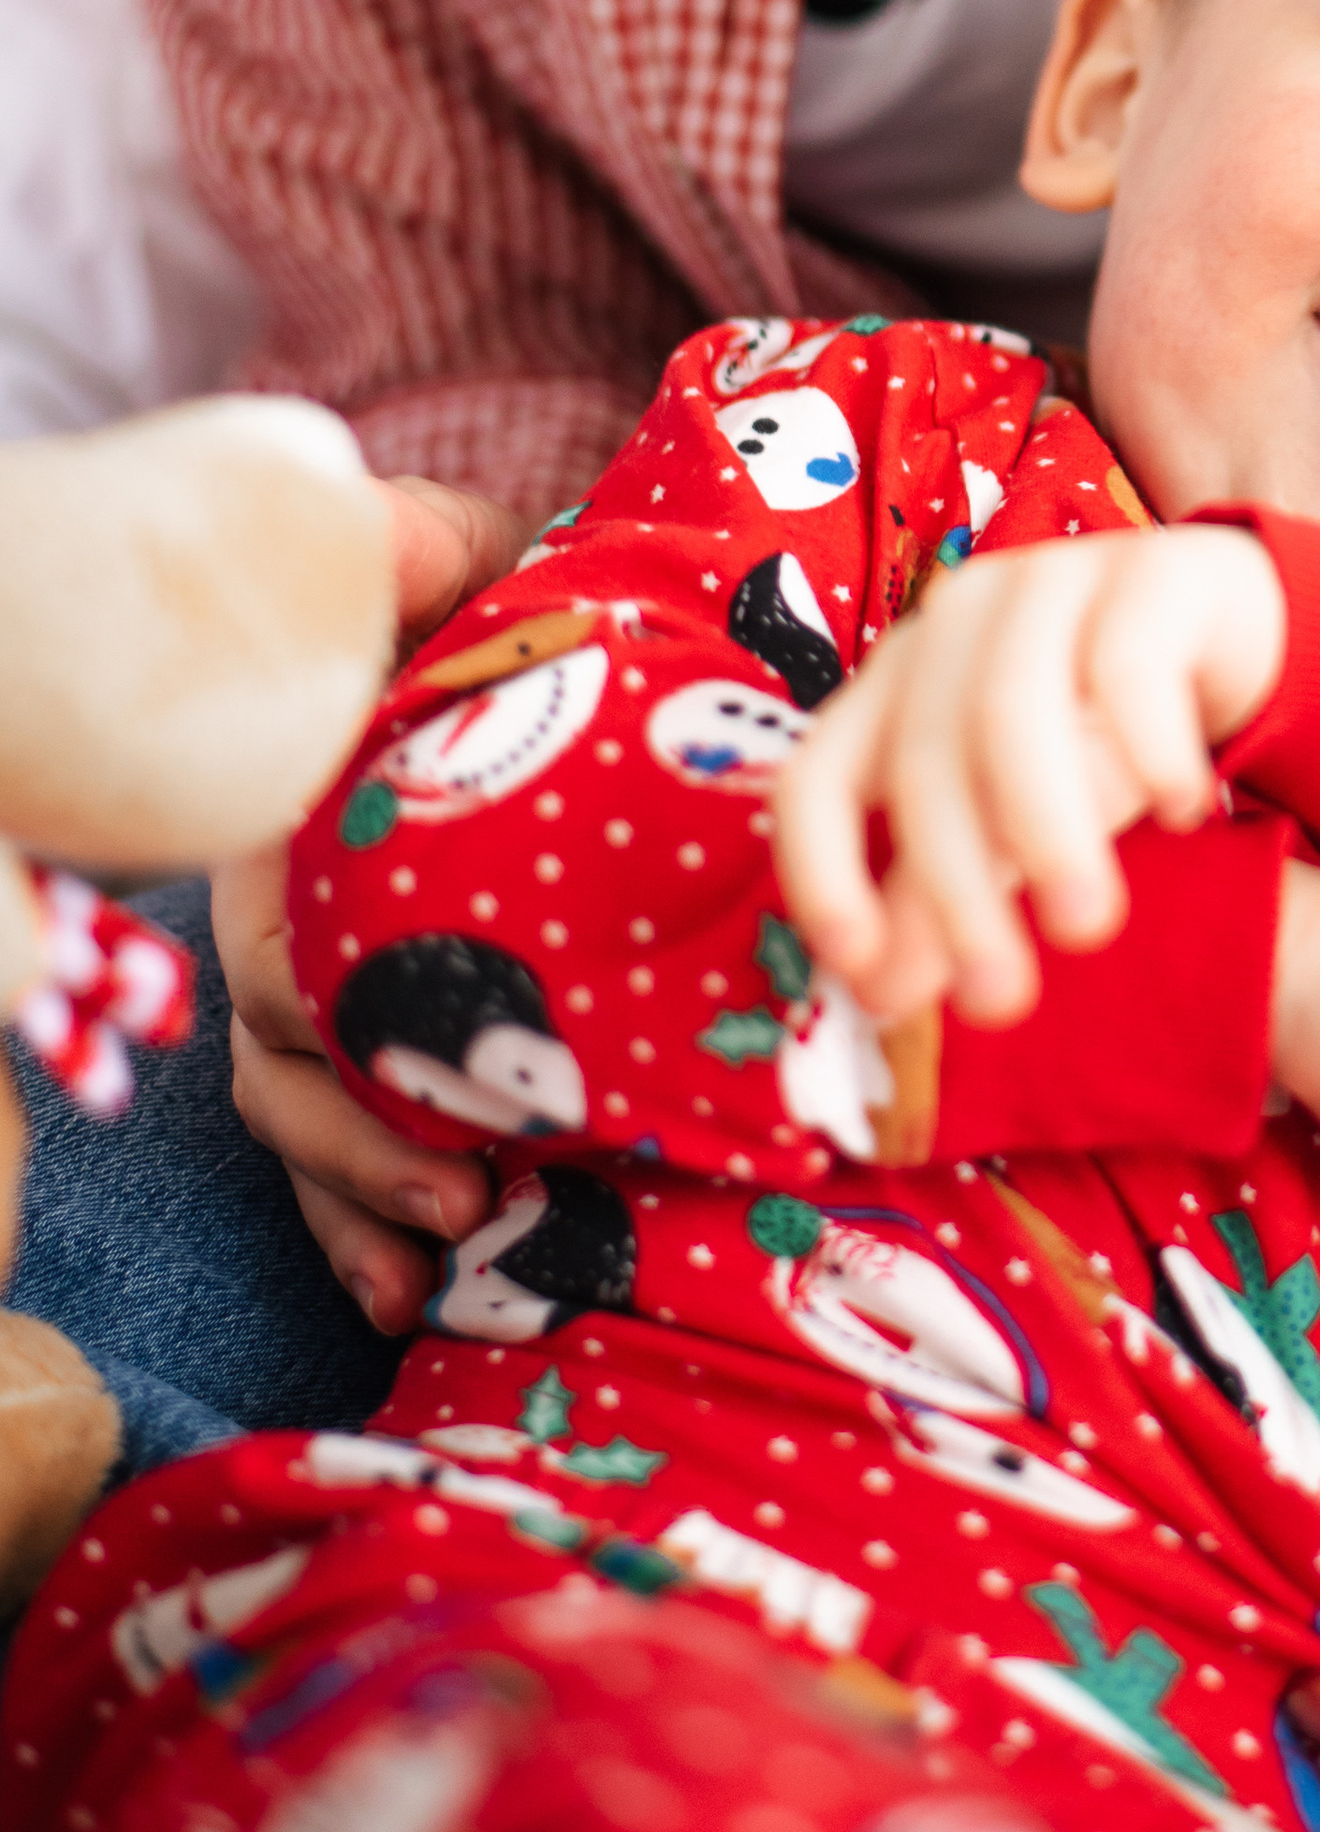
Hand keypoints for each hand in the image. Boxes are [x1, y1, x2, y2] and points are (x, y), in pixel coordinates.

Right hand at [213, 472, 527, 1332]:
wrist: (532, 631)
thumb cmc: (488, 599)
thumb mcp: (453, 558)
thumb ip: (412, 546)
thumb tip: (384, 537)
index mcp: (290, 823)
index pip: (275, 951)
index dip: (326, 1028)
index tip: (416, 1074)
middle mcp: (288, 913)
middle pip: (286, 1062)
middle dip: (361, 1145)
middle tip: (471, 1192)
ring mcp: (330, 983)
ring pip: (305, 1121)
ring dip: (365, 1205)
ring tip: (453, 1261)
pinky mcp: (387, 1035)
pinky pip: (345, 1149)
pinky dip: (370, 1228)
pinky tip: (417, 1295)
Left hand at [772, 525, 1286, 1024]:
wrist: (1225, 627)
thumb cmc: (1099, 735)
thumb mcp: (1016, 826)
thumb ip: (949, 896)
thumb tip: (882, 995)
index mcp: (896, 687)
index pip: (818, 778)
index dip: (822, 875)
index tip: (864, 974)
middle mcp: (954, 624)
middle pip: (923, 761)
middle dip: (950, 891)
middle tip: (1000, 1000)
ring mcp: (1048, 583)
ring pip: (1011, 709)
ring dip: (1042, 830)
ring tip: (1085, 924)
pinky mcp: (1148, 572)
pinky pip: (1130, 662)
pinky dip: (1150, 749)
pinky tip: (1185, 810)